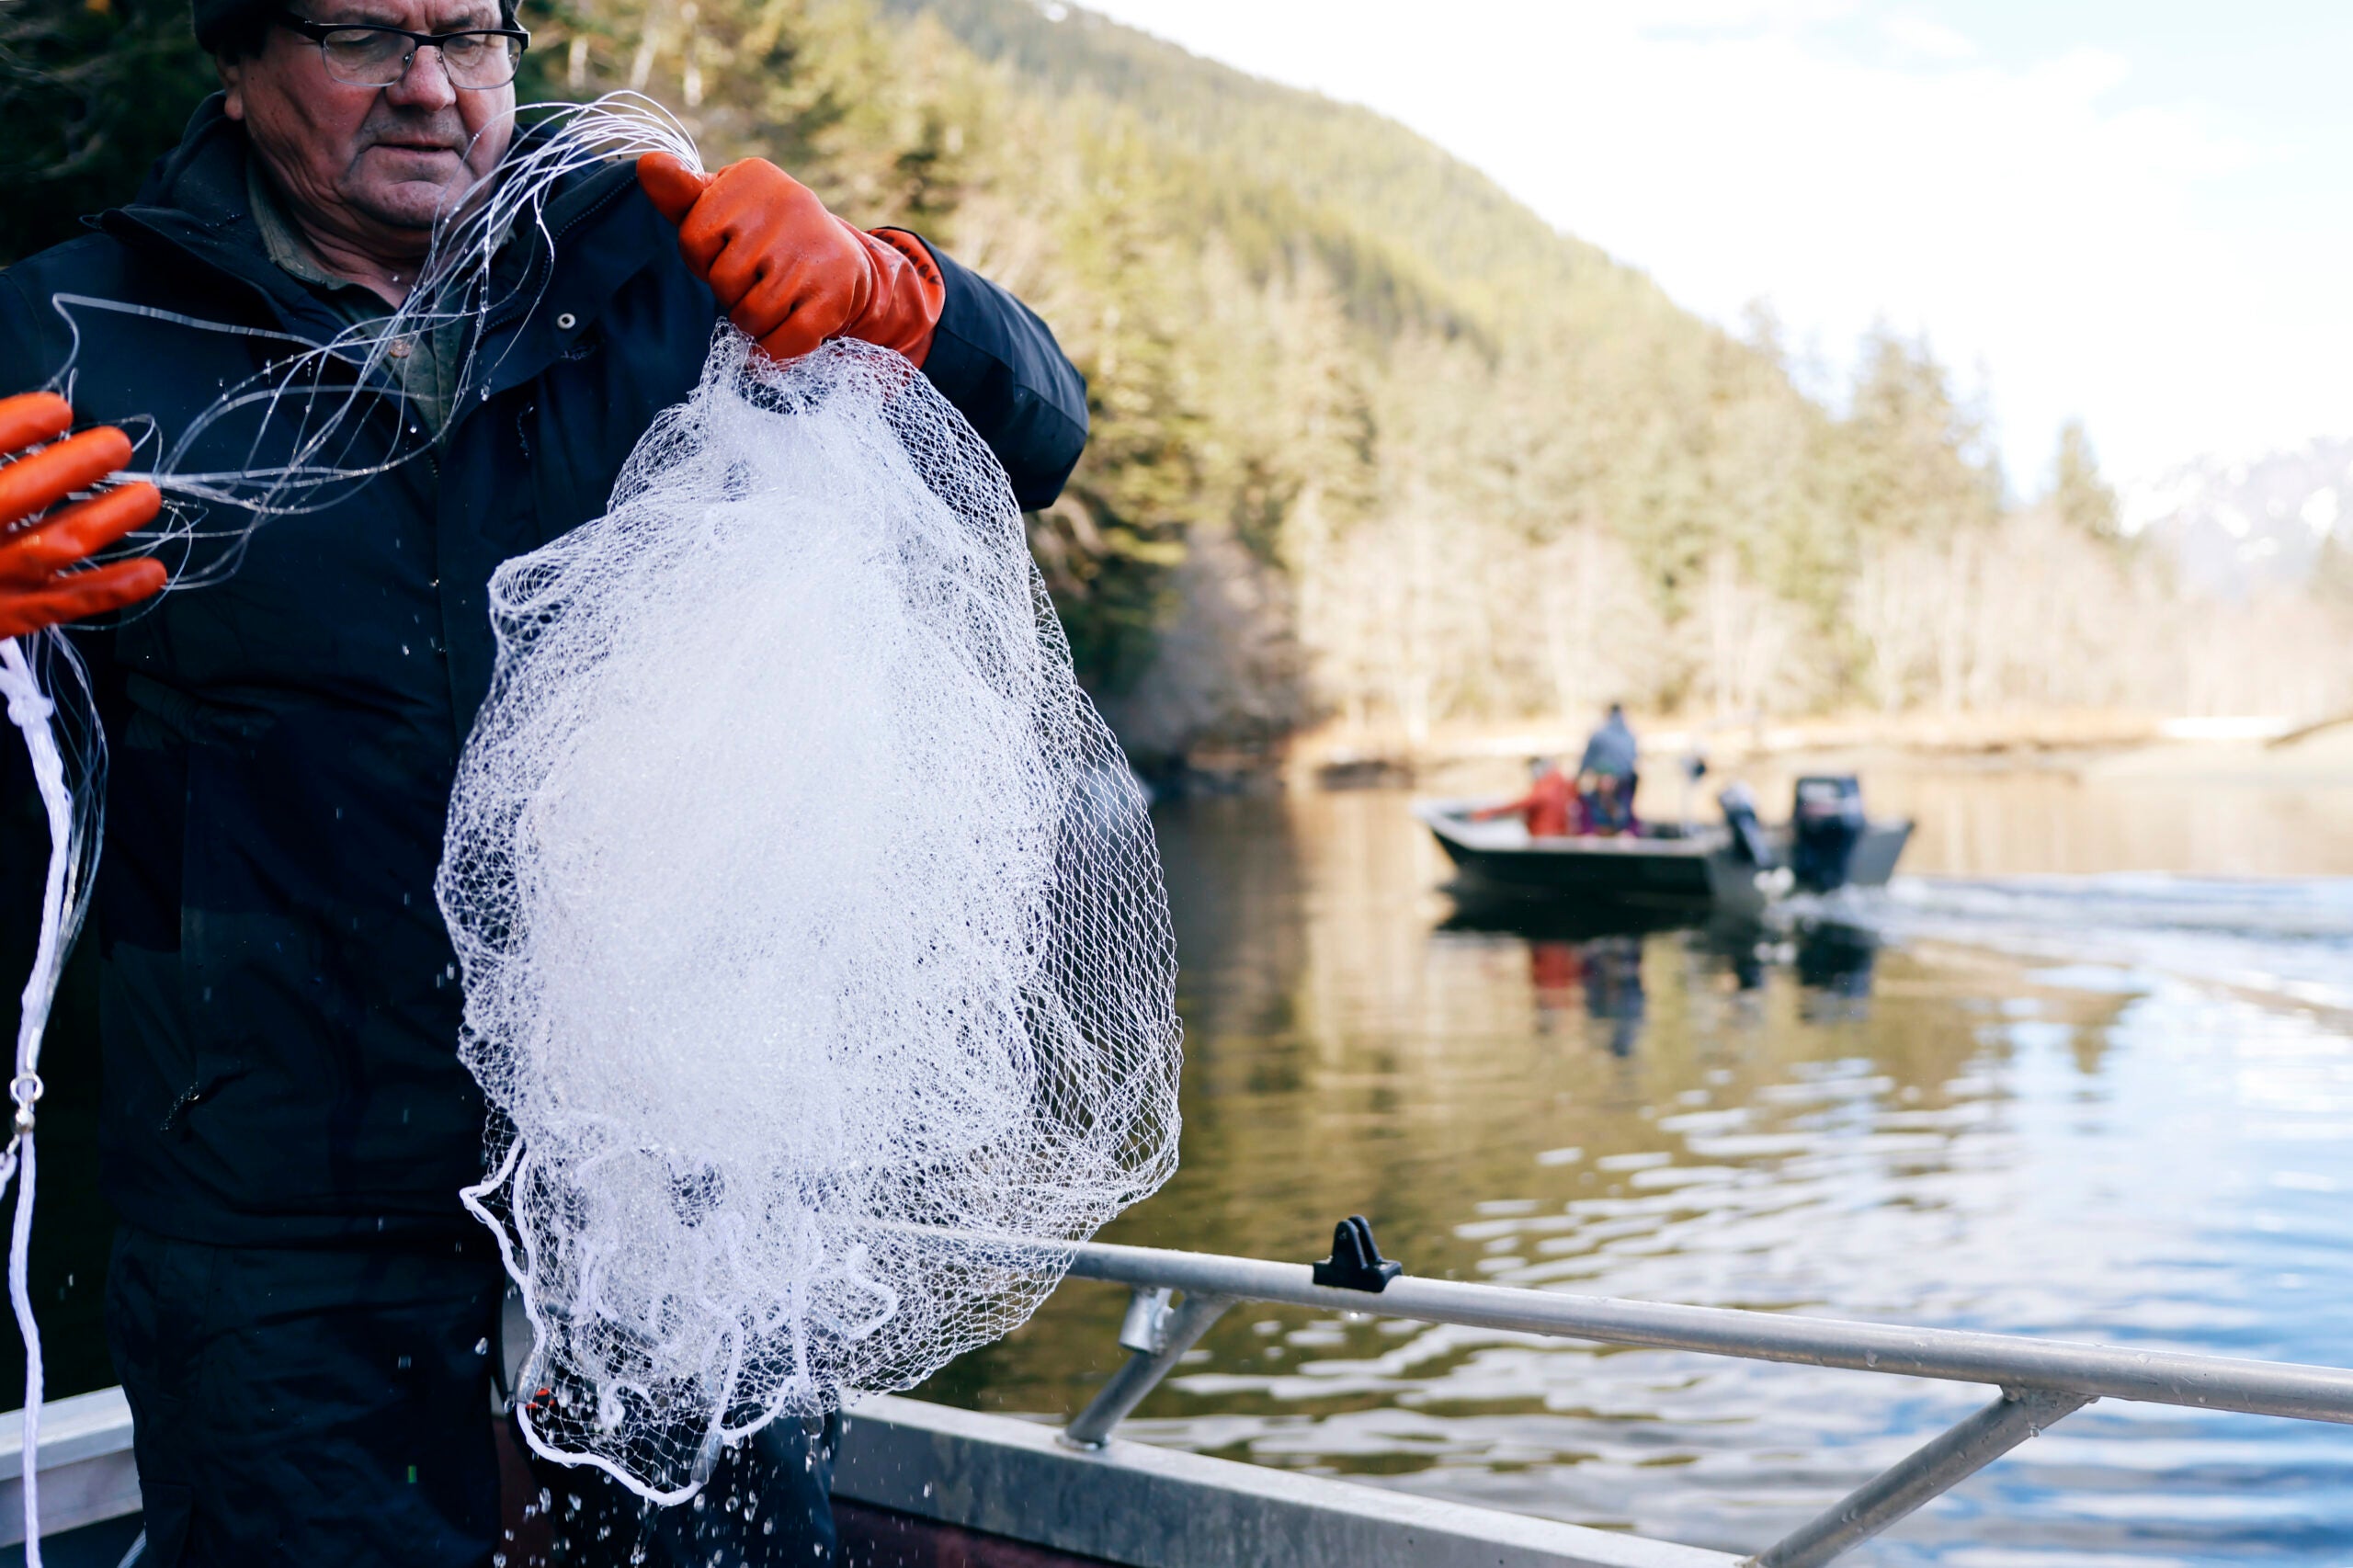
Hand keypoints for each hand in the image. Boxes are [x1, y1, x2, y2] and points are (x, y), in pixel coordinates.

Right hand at [0, 394, 166, 638]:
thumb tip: (15, 424)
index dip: (20, 422)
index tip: (59, 409)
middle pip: (20, 494)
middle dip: (74, 466)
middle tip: (118, 445)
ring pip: (54, 545)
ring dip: (108, 518)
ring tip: (148, 495)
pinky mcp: (8, 617)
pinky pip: (65, 603)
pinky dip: (112, 588)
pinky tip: (154, 571)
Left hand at [637, 153, 941, 364]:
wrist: (840, 260)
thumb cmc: (761, 234)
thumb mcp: (719, 207)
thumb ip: (679, 194)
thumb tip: (648, 164)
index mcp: (751, 177)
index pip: (694, 240)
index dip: (705, 261)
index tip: (730, 252)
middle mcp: (788, 203)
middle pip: (722, 281)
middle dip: (732, 294)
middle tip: (758, 280)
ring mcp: (814, 250)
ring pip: (751, 316)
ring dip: (755, 323)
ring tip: (774, 301)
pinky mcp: (835, 293)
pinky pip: (784, 342)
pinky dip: (777, 348)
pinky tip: (788, 328)